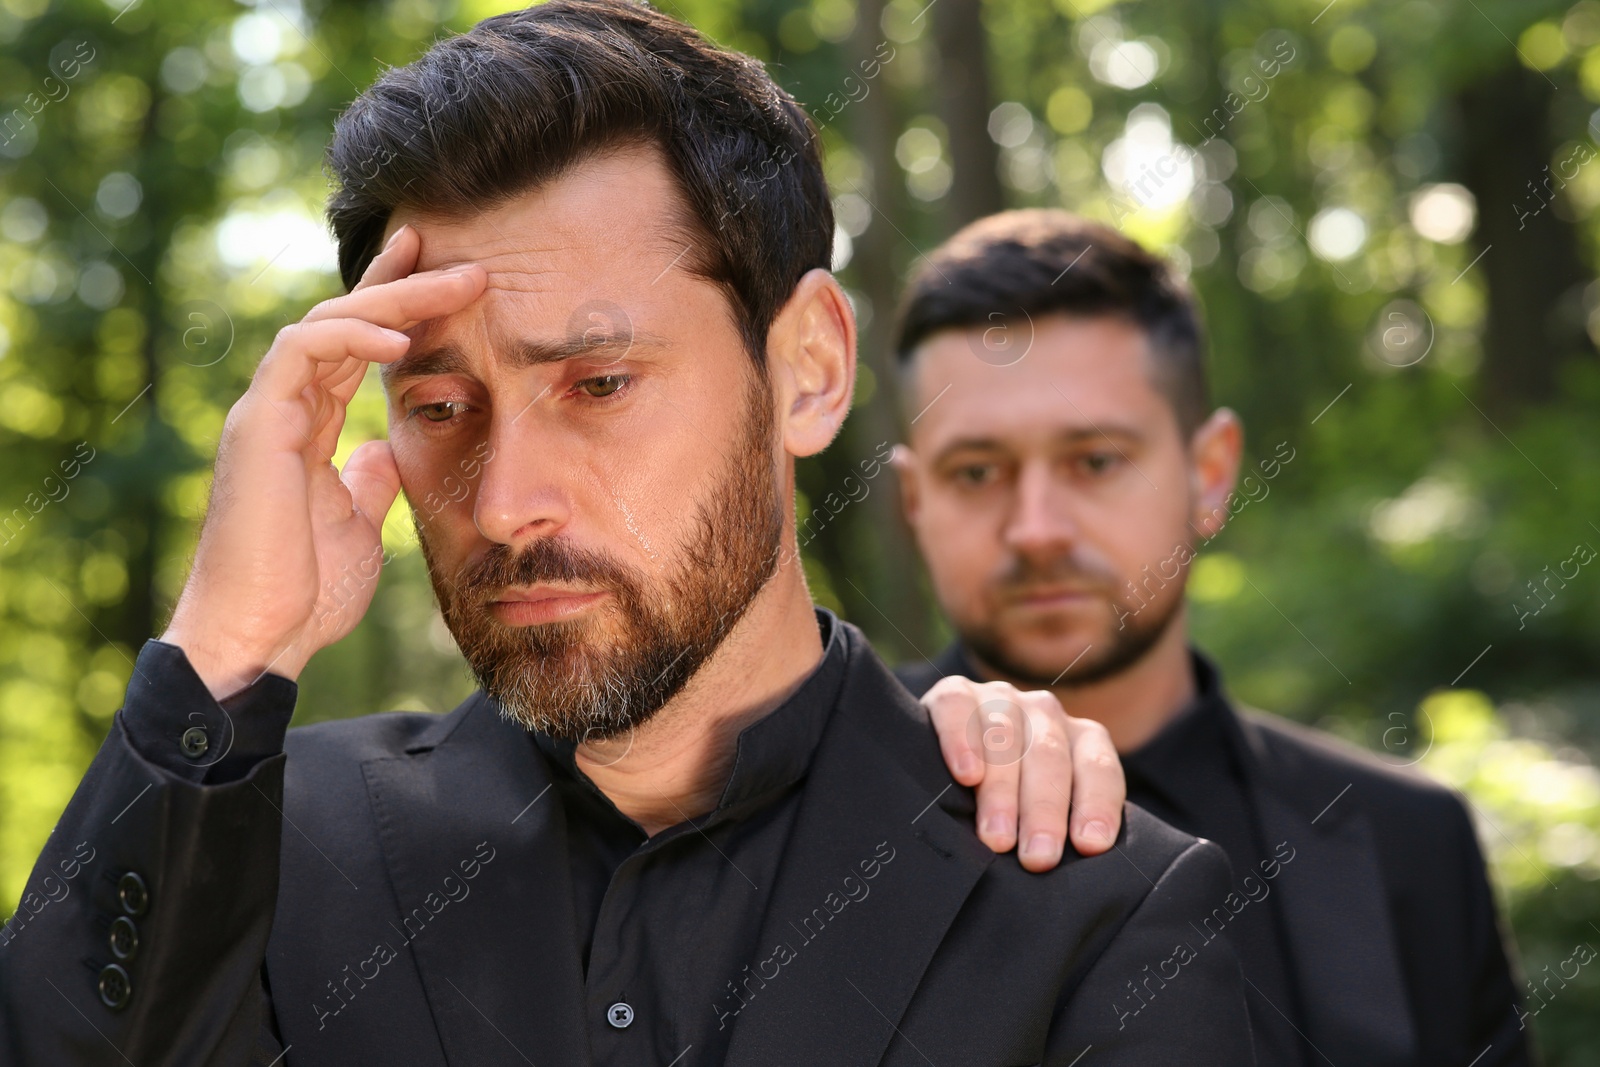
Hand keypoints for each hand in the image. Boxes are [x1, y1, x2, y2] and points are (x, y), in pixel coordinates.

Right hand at [160, 226, 486, 698]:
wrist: (264, 639)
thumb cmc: (307, 592)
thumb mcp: (360, 524)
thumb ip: (370, 479)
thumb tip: (387, 449)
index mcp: (307, 428)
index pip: (353, 348)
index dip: (397, 307)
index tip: (449, 275)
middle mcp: (282, 409)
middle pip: (345, 323)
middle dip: (405, 286)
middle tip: (469, 264)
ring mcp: (266, 413)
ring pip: (326, 323)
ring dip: (393, 299)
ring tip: (454, 285)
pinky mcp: (257, 425)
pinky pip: (302, 352)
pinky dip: (354, 338)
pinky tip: (401, 340)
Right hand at [923, 676, 1123, 871]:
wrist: (944, 756)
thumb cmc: (1004, 803)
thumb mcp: (1039, 814)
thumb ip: (1061, 830)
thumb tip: (1079, 870)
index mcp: (1077, 739)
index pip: (1097, 767)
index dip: (1096, 804)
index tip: (1089, 845)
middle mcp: (1043, 713)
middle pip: (1050, 756)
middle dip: (1044, 810)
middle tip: (1037, 858)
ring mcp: (998, 698)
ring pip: (1006, 736)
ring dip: (1002, 789)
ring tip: (996, 838)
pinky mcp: (952, 692)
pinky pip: (958, 708)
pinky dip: (961, 740)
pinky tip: (965, 775)